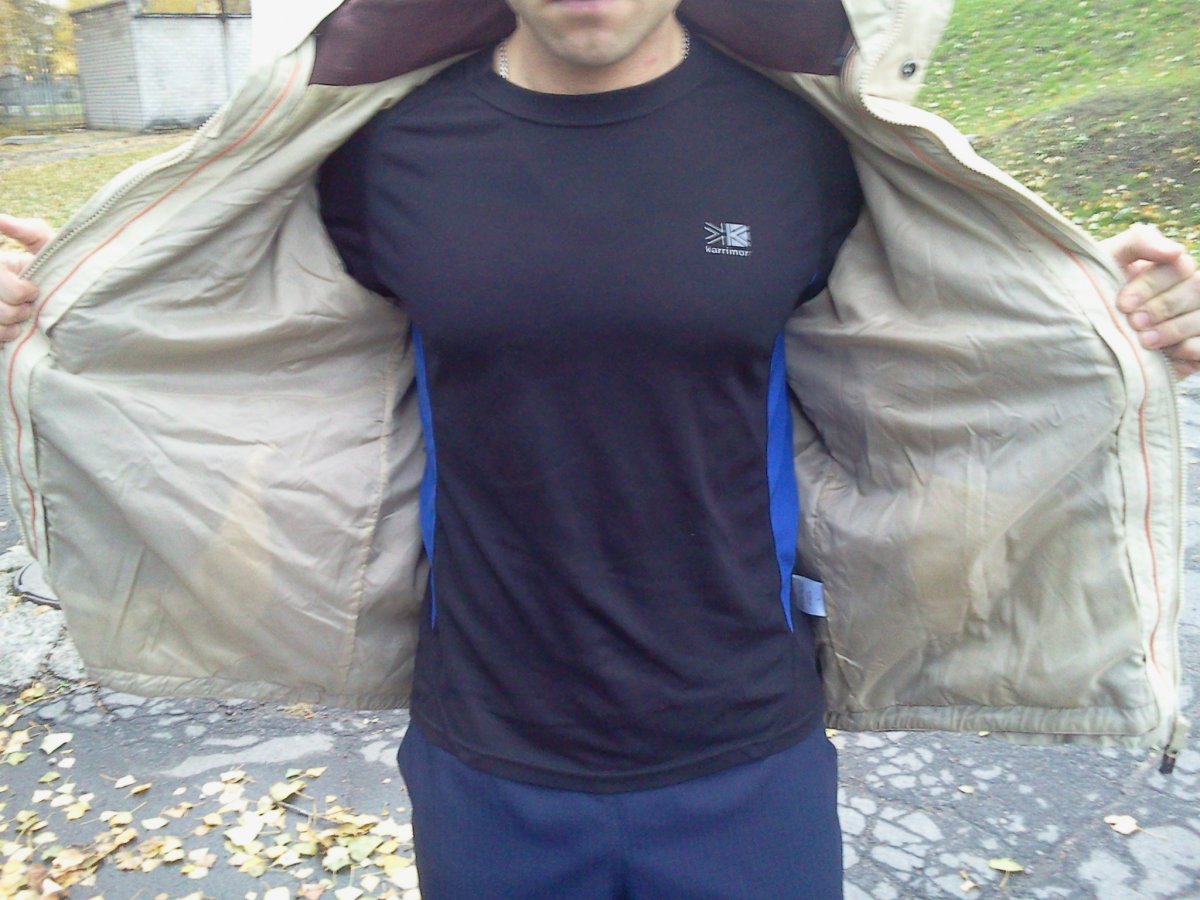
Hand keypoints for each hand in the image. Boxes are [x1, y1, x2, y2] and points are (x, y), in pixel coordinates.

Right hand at [0, 214, 54, 343]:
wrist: (77, 302)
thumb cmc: (65, 268)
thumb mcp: (50, 246)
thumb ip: (28, 231)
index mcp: (0, 264)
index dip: (16, 290)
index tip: (34, 289)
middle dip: (17, 308)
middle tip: (32, 304)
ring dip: (13, 321)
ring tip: (27, 315)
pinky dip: (7, 335)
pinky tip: (19, 328)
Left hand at [1105, 224, 1199, 379]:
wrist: (1082, 340)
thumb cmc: (1094, 293)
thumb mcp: (1108, 260)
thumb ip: (1139, 242)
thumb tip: (1176, 250)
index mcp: (1170, 269)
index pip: (1178, 266)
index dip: (1152, 284)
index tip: (1122, 304)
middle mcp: (1188, 292)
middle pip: (1196, 289)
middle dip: (1162, 307)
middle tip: (1133, 322)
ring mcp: (1194, 320)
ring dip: (1173, 329)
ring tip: (1144, 340)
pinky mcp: (1196, 348)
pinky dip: (1187, 348)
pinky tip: (1164, 354)